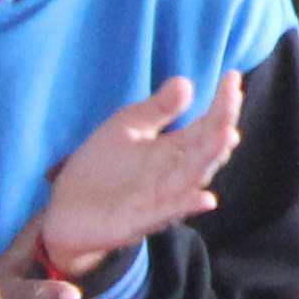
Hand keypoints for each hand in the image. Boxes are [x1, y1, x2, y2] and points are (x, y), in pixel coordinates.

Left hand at [34, 71, 242, 274]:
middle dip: (222, 125)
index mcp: (174, 148)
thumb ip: (157, 109)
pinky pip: (167, 213)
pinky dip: (187, 206)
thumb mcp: (127, 127)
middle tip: (232, 100)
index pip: (207, 124)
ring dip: (211, 159)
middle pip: (207, 148)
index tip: (232, 77)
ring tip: (228, 135)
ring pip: (193, 178)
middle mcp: (175, 172)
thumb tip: (186, 82)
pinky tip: (207, 199)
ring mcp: (161, 197)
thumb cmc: (101, 165)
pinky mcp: (139, 221)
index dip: (222, 103)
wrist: (65, 210)